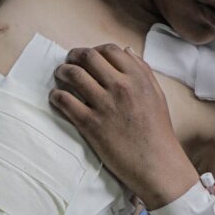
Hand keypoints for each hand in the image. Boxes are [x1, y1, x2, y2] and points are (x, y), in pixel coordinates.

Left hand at [49, 44, 199, 207]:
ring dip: (62, 71)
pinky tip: (56, 98)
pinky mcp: (91, 124)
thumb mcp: (157, 95)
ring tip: (60, 75)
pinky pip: (65, 100)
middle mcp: (120, 86)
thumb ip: (143, 71)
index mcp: (137, 78)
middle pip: (88, 57)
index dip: (95, 49)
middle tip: (69, 62)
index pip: (109, 50)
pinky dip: (56, 96)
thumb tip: (126, 50)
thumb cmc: (158, 132)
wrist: (157, 165)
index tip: (89, 57)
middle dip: (74, 56)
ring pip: (73, 74)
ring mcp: (104, 104)